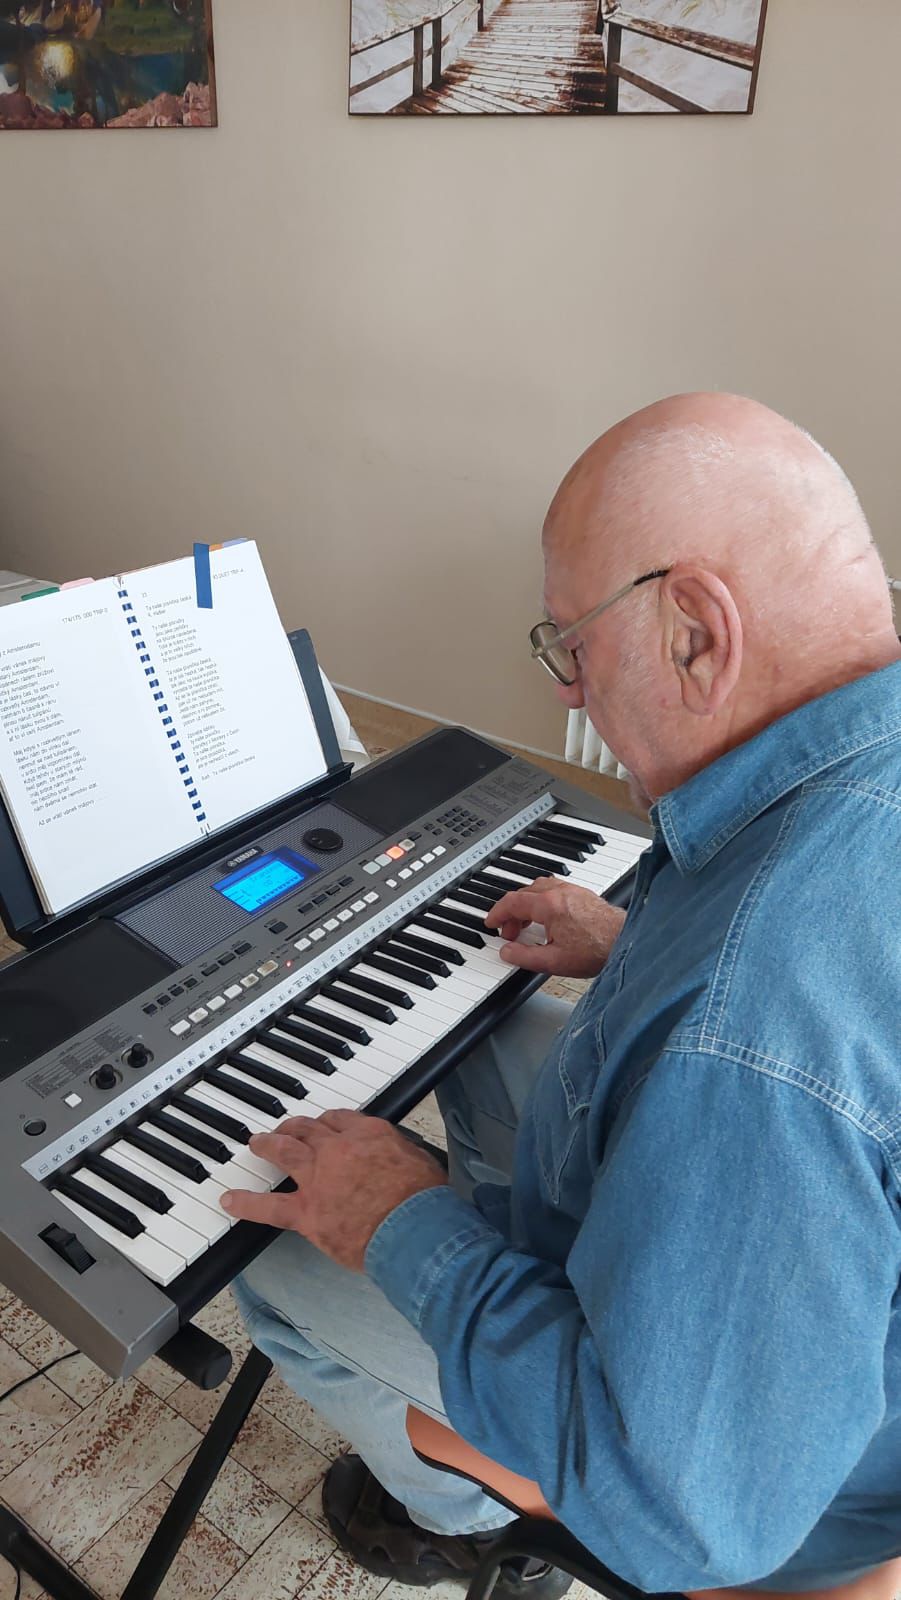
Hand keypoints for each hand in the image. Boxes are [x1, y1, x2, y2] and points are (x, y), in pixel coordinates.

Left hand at [220, 1110, 447, 1270]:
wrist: (414, 1229)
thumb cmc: (425, 1201)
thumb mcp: (419, 1161)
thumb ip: (400, 1154)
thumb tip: (396, 1159)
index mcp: (368, 1134)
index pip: (338, 1119)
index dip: (326, 1122)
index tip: (323, 1126)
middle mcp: (338, 1148)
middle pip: (308, 1129)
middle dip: (294, 1127)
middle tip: (285, 1129)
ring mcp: (319, 1178)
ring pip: (284, 1151)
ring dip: (267, 1145)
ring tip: (256, 1144)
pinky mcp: (308, 1212)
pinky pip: (269, 1207)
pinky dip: (246, 1203)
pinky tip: (229, 1200)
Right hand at [485, 877, 626, 977]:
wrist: (627, 941)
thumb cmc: (597, 950)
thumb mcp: (553, 961)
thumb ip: (524, 957)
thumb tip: (506, 952)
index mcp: (549, 905)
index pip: (512, 902)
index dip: (497, 913)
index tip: (491, 923)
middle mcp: (559, 892)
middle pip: (524, 893)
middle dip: (512, 913)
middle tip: (510, 933)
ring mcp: (572, 890)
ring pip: (538, 889)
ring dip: (527, 904)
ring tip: (527, 925)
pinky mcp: (582, 894)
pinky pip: (553, 890)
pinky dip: (542, 901)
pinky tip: (547, 919)